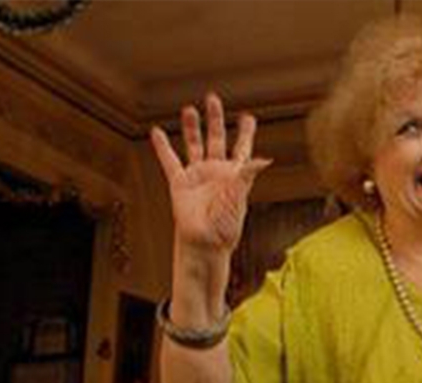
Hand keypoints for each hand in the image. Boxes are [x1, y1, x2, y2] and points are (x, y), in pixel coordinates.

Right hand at [150, 93, 271, 254]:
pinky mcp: (179, 183)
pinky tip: (157, 131)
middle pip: (216, 139)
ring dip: (192, 127)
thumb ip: (247, 176)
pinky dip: (162, 146)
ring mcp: (197, 176)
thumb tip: (265, 159)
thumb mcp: (239, 198)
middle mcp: (216, 172)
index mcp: (235, 176)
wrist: (205, 244)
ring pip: (194, 145)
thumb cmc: (226, 227)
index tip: (248, 117)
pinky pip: (169, 161)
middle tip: (213, 98)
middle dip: (215, 119)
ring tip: (189, 109)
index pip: (242, 149)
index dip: (245, 133)